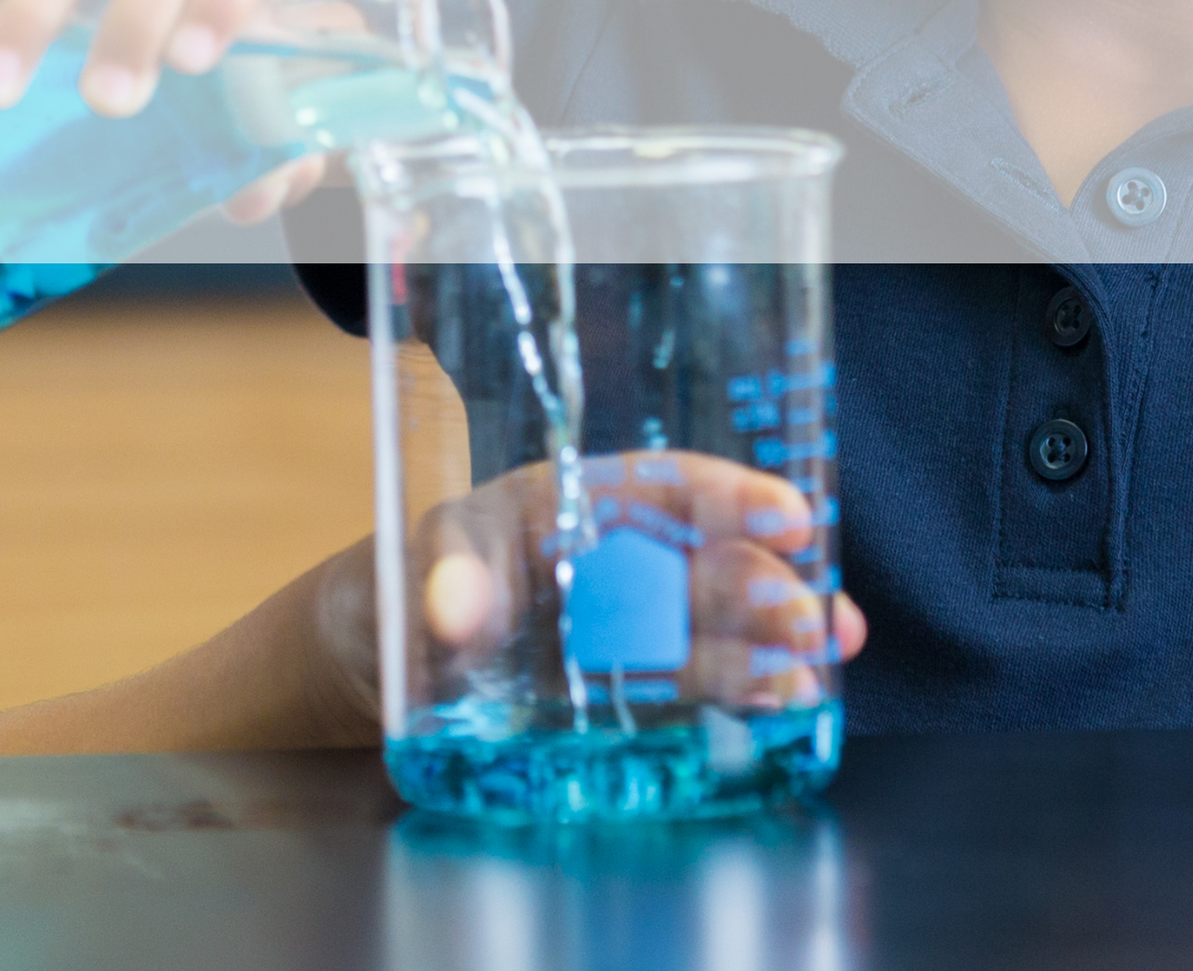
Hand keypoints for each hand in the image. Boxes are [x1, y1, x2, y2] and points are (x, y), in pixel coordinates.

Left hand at [403, 450, 866, 714]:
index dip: (727, 498)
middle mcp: (607, 560)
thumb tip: (458, 613)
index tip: (791, 515)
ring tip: (822, 669)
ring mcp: (619, 628)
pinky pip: (688, 688)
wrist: (369, 666)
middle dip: (769, 588)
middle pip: (703, 563)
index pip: (657, 487)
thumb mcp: (405, 573)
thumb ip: (438, 588)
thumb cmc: (391, 588)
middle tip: (823, 621)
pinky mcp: (618, 691)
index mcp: (566, 504)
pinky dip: (741, 694)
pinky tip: (787, 704)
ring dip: (772, 645)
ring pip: (711, 627)